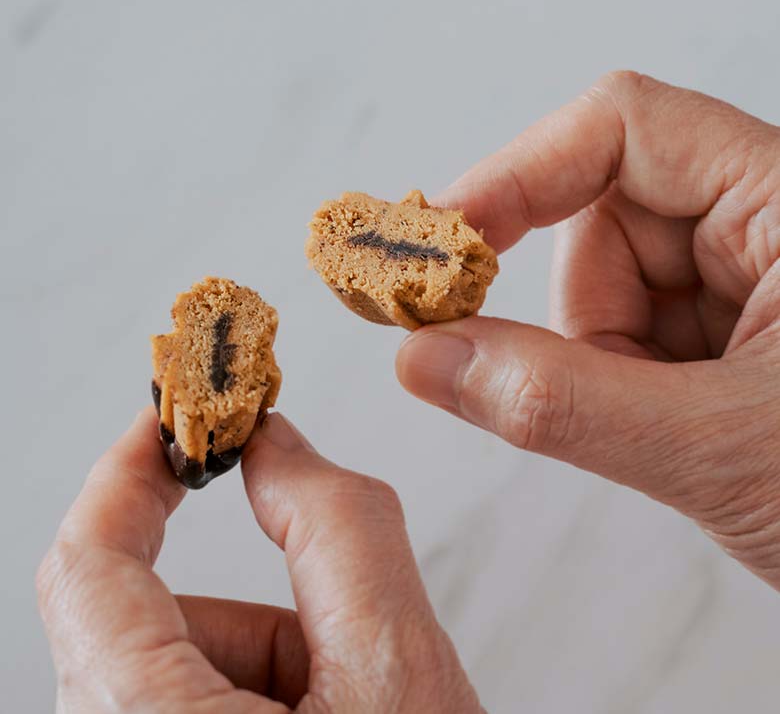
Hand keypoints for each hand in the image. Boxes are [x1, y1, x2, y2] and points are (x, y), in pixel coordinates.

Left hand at [37, 408, 480, 711]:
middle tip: (336, 621)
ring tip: (352, 712)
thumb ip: (338, 528)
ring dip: (271, 658)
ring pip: (177, 665)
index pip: (85, 567)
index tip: (172, 421)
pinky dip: (261, 692)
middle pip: (148, 625)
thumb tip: (276, 442)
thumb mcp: (398, 673)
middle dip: (258, 611)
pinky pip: (190, 701)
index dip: (125, 473)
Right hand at [397, 71, 779, 588]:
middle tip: (592, 393)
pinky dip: (615, 394)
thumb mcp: (723, 449)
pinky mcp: (718, 340)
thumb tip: (425, 358)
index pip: (620, 127)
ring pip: (601, 294)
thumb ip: (560, 403)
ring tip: (671, 436)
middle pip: (598, 223)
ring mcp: (738, 285)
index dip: (517, 176)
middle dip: (578, 317)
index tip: (445, 247)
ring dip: (599, 369)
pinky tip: (674, 437)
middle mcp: (760, 225)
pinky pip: (619, 343)